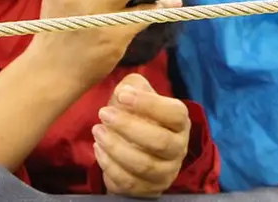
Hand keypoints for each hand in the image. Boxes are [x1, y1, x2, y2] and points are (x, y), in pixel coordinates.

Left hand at [94, 73, 189, 196]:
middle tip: (103, 113)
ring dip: (116, 147)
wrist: (133, 145)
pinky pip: (129, 182)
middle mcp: (178, 148)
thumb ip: (132, 87)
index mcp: (180, 122)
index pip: (174, 113)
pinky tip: (98, 149)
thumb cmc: (136, 114)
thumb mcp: (136, 93)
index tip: (123, 96)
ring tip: (97, 131)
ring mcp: (166, 172)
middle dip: (127, 126)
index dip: (149, 104)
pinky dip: (110, 165)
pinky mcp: (149, 189)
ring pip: (143, 165)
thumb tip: (124, 94)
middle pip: (159, 141)